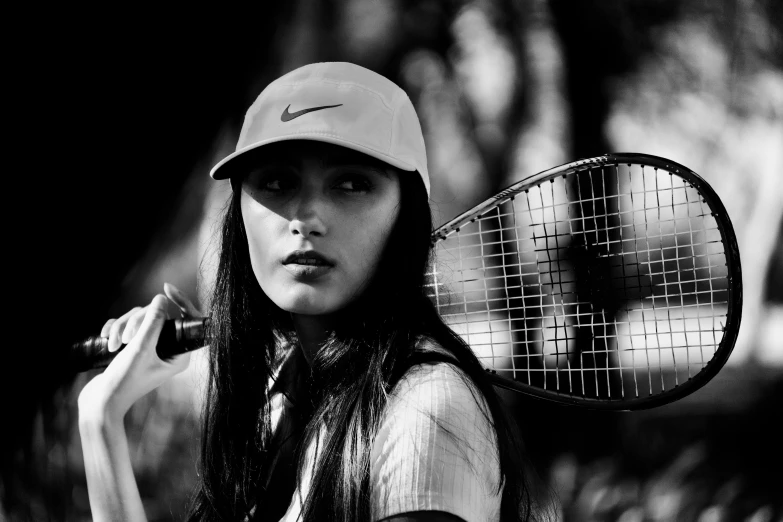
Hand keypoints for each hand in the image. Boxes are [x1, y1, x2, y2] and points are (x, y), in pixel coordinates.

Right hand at [78, 283, 199, 423]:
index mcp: (179, 355)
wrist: (99, 403)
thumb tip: (162, 298)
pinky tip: (106, 338)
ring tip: (113, 345)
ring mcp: (149, 350)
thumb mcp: (140, 348)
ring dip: (123, 327)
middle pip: (158, 317)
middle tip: (125, 339)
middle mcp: (168, 351)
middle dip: (137, 322)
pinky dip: (116, 329)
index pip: (187, 321)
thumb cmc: (124, 381)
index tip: (165, 288)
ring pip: (140, 320)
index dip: (180, 301)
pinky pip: (128, 327)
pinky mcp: (133, 349)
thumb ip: (153, 323)